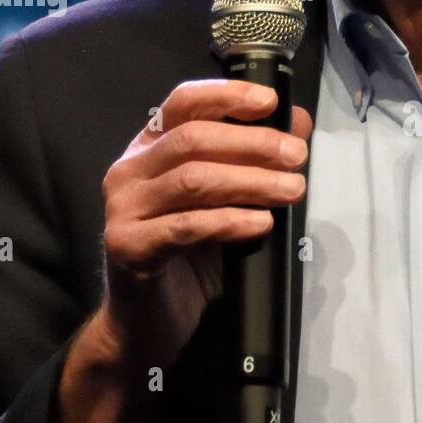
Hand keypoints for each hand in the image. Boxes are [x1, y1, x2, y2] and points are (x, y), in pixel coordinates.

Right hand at [55, 79, 311, 422]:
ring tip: (292, 189)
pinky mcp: (127, 247)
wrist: (148, 326)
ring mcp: (123, 209)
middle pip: (193, 139)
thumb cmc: (190, 260)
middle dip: (252, 143)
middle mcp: (129, 171)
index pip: (183, 103)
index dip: (226, 96)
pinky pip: (184, 227)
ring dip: (249, 181)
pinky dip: (228, 221)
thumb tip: (298, 122)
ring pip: (192, 179)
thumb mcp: (228, 203)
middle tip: (298, 157)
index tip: (270, 102)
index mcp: (150, 150)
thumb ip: (255, 162)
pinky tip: (260, 223)